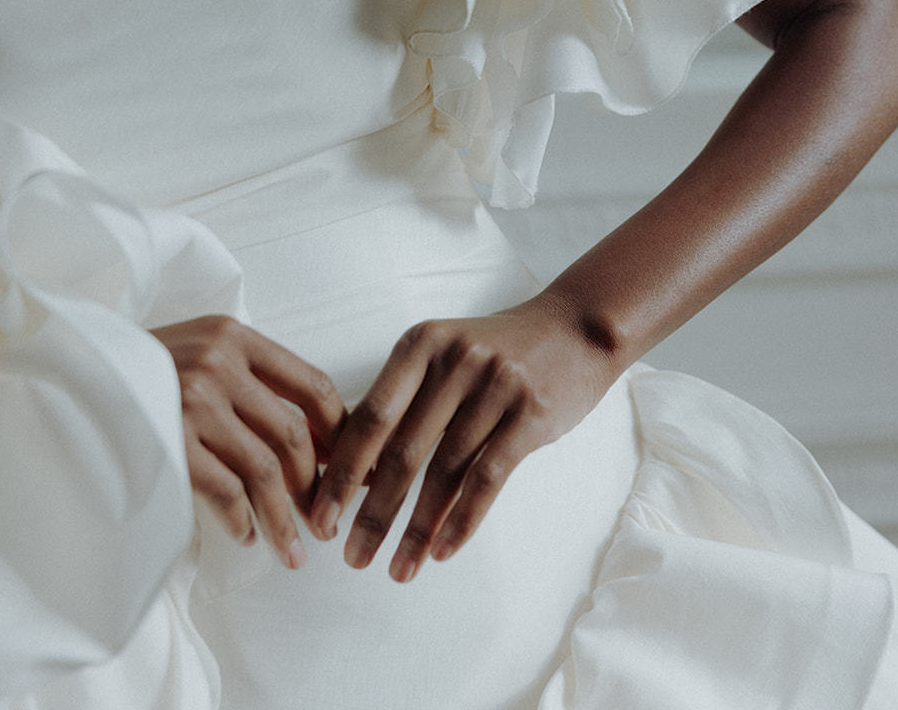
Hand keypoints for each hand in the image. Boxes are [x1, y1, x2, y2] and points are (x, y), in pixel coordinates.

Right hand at [150, 315, 345, 569]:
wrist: (71, 368)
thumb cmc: (144, 367)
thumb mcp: (199, 349)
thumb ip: (248, 378)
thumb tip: (312, 438)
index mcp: (235, 336)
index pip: (311, 384)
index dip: (340, 432)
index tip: (351, 469)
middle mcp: (218, 362)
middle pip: (292, 434)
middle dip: (317, 487)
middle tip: (325, 523)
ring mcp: (192, 400)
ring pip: (264, 470)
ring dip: (285, 519)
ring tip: (296, 551)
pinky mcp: (167, 439)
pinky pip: (224, 489)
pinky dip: (242, 519)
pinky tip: (247, 536)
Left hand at [309, 295, 612, 581]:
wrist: (575, 328)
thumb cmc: (498, 349)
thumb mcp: (443, 353)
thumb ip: (401, 400)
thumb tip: (351, 471)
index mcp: (420, 345)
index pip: (369, 417)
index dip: (342, 472)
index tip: (321, 516)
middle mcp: (453, 361)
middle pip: (401, 451)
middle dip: (372, 512)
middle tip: (351, 556)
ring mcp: (495, 386)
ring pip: (445, 472)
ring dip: (417, 529)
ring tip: (397, 569)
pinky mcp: (531, 414)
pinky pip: (489, 478)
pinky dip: (462, 521)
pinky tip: (443, 551)